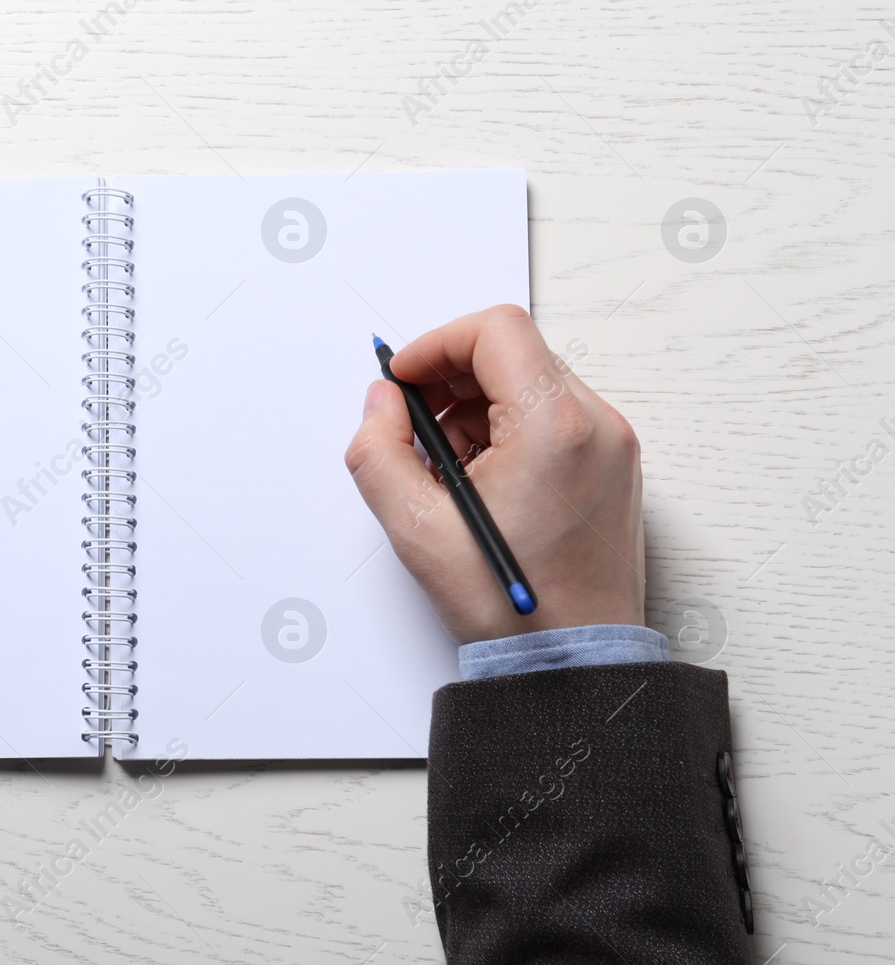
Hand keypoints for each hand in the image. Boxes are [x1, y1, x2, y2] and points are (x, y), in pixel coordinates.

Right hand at [344, 305, 643, 644]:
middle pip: (513, 352)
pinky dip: (508, 430)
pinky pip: (553, 417)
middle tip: (415, 428)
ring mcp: (613, 445)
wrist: (575, 663)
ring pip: (531, 383)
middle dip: (451, 380)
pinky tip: (483, 482)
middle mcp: (596, 425)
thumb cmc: (512, 606)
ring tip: (450, 472)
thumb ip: (380, 450)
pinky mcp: (614, 466)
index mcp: (554, 428)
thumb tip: (382, 402)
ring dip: (477, 409)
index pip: (495, 331)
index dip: (436, 345)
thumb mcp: (416, 529)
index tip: (403, 381)